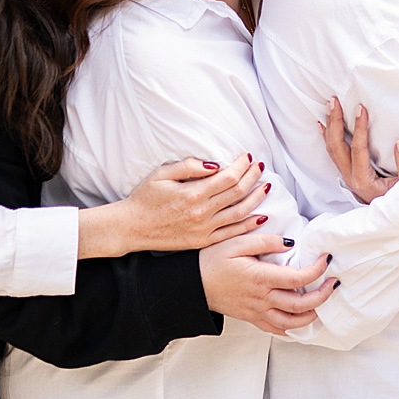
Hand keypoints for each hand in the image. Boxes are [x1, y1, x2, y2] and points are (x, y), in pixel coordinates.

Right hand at [77, 154, 267, 258]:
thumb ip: (189, 166)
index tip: (248, 157)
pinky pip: (232, 233)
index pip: (228, 177)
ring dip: (256, 199)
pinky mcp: (203, 241)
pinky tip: (261, 216)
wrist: (132, 228)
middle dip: (253, 177)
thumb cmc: (145, 198)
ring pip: (240, 213)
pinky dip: (249, 224)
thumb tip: (215, 164)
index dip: (242, 166)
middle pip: (238, 193)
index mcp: (192, 194)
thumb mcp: (161, 174)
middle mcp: (202, 213)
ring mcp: (204, 230)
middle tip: (260, 167)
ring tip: (266, 187)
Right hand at [199, 229, 337, 335]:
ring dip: (311, 315)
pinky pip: (276, 329)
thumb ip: (265, 240)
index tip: (327, 259)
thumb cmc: (211, 261)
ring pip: (291, 322)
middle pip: (300, 305)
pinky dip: (293, 328)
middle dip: (323, 295)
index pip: (298, 279)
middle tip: (334, 283)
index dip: (318, 270)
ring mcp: (257, 311)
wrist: (191, 284)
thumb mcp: (236, 242)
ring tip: (322, 303)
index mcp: (260, 277)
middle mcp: (261, 298)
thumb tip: (290, 243)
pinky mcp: (251, 318)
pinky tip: (302, 322)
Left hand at [323, 96, 398, 203]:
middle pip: (337, 146)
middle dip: (335, 122)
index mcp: (363, 179)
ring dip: (330, 126)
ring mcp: (347, 175)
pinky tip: (324, 124)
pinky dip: (328, 137)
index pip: (358, 149)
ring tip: (330, 106)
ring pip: (332, 148)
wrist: (393, 216)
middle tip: (334, 101)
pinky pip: (333, 153)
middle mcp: (350, 177)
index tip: (361, 109)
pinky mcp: (347, 173)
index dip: (359, 128)